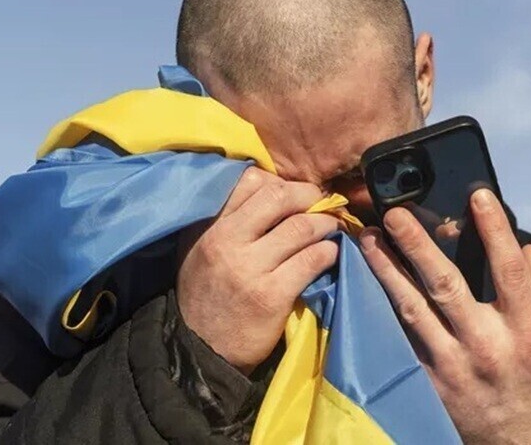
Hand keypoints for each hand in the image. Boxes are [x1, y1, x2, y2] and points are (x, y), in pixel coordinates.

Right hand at [177, 167, 339, 373]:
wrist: (201, 349)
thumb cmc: (205, 294)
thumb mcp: (199, 247)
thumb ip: (225, 217)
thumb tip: (268, 188)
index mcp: (209, 225)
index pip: (250, 180)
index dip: (280, 181)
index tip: (294, 194)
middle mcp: (226, 240)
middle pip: (279, 196)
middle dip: (309, 195)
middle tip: (321, 203)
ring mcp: (249, 268)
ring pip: (301, 227)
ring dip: (325, 224)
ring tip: (331, 227)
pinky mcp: (271, 295)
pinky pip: (312, 260)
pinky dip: (328, 252)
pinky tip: (329, 255)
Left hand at [359, 189, 530, 443]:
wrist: (513, 443)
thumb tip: (527, 249)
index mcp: (524, 333)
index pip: (509, 272)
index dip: (495, 231)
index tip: (478, 195)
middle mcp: (484, 346)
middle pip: (446, 286)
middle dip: (417, 245)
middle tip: (394, 212)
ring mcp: (448, 364)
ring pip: (410, 308)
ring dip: (385, 269)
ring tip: (367, 237)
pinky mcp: (422, 378)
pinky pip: (396, 334)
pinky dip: (377, 304)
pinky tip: (361, 279)